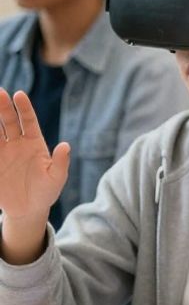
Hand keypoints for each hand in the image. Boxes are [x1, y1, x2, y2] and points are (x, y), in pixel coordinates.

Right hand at [0, 90, 68, 258]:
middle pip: (7, 120)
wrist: (28, 210)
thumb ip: (60, 162)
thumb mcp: (56, 178)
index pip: (28, 121)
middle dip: (2, 106)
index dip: (24, 108)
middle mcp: (16, 143)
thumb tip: (66, 146)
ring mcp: (2, 152)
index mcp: (34, 143)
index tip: (19, 94)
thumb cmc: (46, 192)